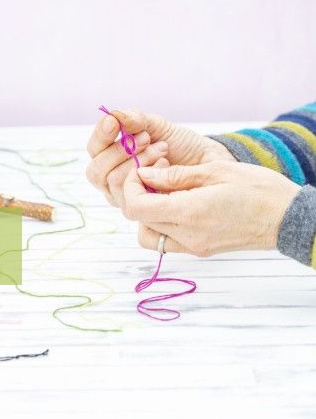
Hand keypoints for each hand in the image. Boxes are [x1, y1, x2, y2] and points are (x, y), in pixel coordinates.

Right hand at [86, 107, 234, 207]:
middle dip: (120, 151)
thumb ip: (135, 120)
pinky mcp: (142, 212)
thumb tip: (114, 115)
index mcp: (111, 157)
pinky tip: (166, 167)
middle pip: (97, 171)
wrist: (207, 163)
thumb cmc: (179, 145)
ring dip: (138, 162)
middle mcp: (113, 180)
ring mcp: (126, 198)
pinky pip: (132, 199)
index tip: (114, 122)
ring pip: (114, 183)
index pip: (94, 149)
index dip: (101, 135)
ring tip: (162, 149)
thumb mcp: (157, 126)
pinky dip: (148, 178)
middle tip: (147, 138)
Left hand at [123, 161, 298, 256]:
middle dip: (138, 194)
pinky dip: (163, 223)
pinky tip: (177, 202)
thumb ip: (173, 176)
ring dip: (147, 212)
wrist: (286, 217)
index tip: (141, 169)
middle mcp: (187, 236)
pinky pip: (168, 241)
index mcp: (189, 213)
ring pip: (149, 235)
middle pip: (140, 220)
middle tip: (154, 172)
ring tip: (165, 189)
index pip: (136, 207)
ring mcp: (194, 247)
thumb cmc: (256, 188)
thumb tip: (143, 175)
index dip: (130, 186)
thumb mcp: (213, 171)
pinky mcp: (201, 250)